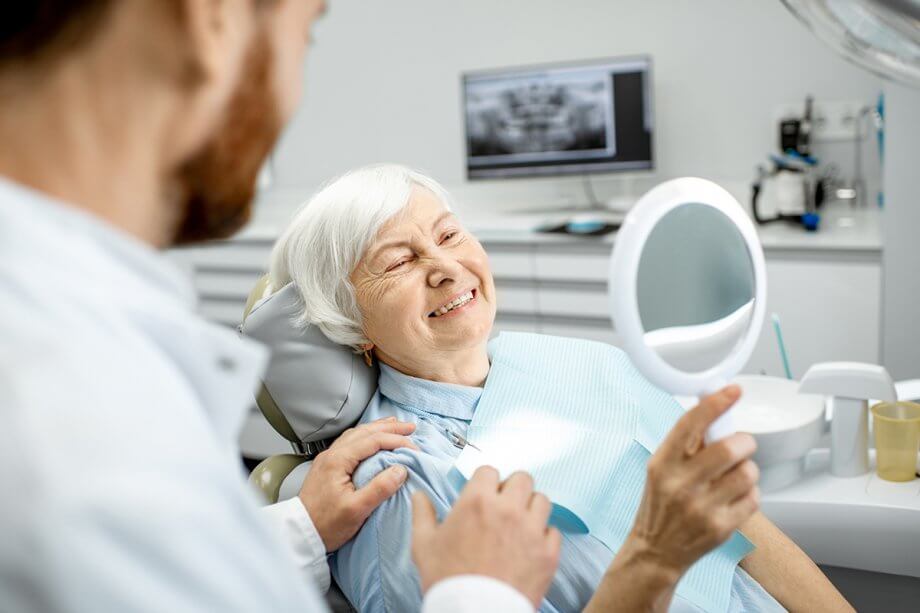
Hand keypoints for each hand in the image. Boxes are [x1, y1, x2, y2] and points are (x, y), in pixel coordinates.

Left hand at [299, 417, 417, 551]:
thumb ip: (379, 488)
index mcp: (338, 460)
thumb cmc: (326, 525)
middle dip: (389, 427)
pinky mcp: (327, 467)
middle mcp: (331, 454)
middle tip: (410, 428)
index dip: (396, 440)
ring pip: (356, 435)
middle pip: (364, 432)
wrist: (299, 535)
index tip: (414, 447)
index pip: (373, 441)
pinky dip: (366, 437)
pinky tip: (372, 440)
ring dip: (377, 429)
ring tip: (394, 427)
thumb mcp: (356, 510)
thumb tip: (400, 470)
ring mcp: (328, 459)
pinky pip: (350, 442)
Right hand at [411, 467, 561, 607]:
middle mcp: (508, 509)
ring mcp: (531, 530)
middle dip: (513, 489)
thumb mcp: (424, 545)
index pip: (490, 471)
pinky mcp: (548, 553)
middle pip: (523, 479)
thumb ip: (422, 514)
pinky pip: (553, 531)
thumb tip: (418, 496)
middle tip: (505, 506)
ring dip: (531, 508)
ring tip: (520, 524)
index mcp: (477, 501)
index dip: (485, 482)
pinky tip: (530, 547)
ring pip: (542, 501)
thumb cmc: (447, 580)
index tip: (484, 494)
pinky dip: (544, 536)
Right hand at [628, 385, 759, 578]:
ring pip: (747, 472)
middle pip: (730, 448)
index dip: (715, 403)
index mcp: (662, 463)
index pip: (690, 424)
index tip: (733, 390)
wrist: (656, 550)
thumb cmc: (661, 504)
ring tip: (735, 475)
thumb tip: (711, 406)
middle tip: (741, 445)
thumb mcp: (661, 468)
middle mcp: (680, 484)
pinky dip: (749, 493)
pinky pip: (753, 497)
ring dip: (748, 469)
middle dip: (744, 442)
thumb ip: (685, 442)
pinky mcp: (721, 527)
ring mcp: (701, 507)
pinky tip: (734, 497)